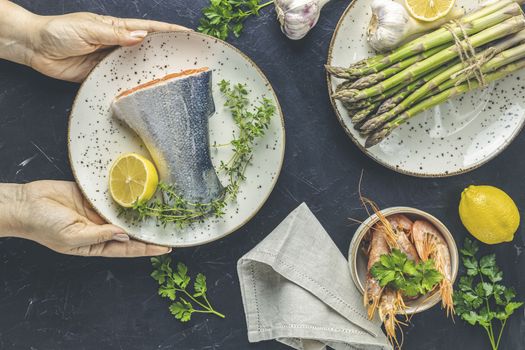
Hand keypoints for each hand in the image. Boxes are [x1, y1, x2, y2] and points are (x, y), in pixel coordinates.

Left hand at [0, 1, 188, 81]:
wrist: (36, 49)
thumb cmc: (58, 32)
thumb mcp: (88, 29)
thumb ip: (114, 35)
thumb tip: (140, 36)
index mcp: (115, 27)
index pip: (148, 28)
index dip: (168, 30)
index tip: (187, 34)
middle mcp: (116, 44)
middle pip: (146, 48)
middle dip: (166, 51)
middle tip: (186, 58)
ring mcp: (110, 60)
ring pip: (136, 66)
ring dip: (150, 70)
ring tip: (171, 76)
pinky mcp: (102, 75)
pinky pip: (120, 80)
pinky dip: (131, 84)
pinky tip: (143, 89)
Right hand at [1, 180, 170, 256]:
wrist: (26, 203)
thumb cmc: (43, 226)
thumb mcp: (71, 236)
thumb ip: (98, 236)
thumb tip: (123, 234)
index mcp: (95, 244)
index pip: (127, 249)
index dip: (146, 249)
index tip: (165, 249)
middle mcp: (101, 229)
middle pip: (130, 231)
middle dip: (148, 232)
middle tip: (169, 229)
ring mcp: (98, 212)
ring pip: (125, 213)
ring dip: (140, 213)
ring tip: (161, 211)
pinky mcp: (94, 196)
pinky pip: (114, 197)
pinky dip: (127, 196)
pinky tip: (141, 193)